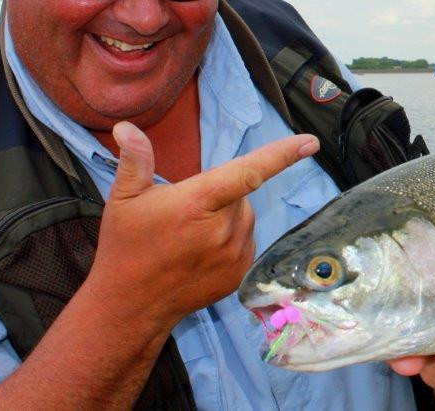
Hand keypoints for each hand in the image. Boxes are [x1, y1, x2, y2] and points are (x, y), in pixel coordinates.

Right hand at [85, 121, 318, 330]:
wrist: (130, 306)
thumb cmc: (125, 247)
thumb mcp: (123, 200)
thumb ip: (135, 161)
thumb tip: (125, 127)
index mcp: (196, 203)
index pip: (248, 172)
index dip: (281, 155)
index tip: (310, 142)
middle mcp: (222, 229)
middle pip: (242, 194)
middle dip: (222, 194)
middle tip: (186, 213)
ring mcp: (235, 255)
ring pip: (246, 217)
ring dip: (227, 217)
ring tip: (191, 235)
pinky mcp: (240, 274)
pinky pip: (247, 241)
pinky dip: (232, 239)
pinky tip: (202, 251)